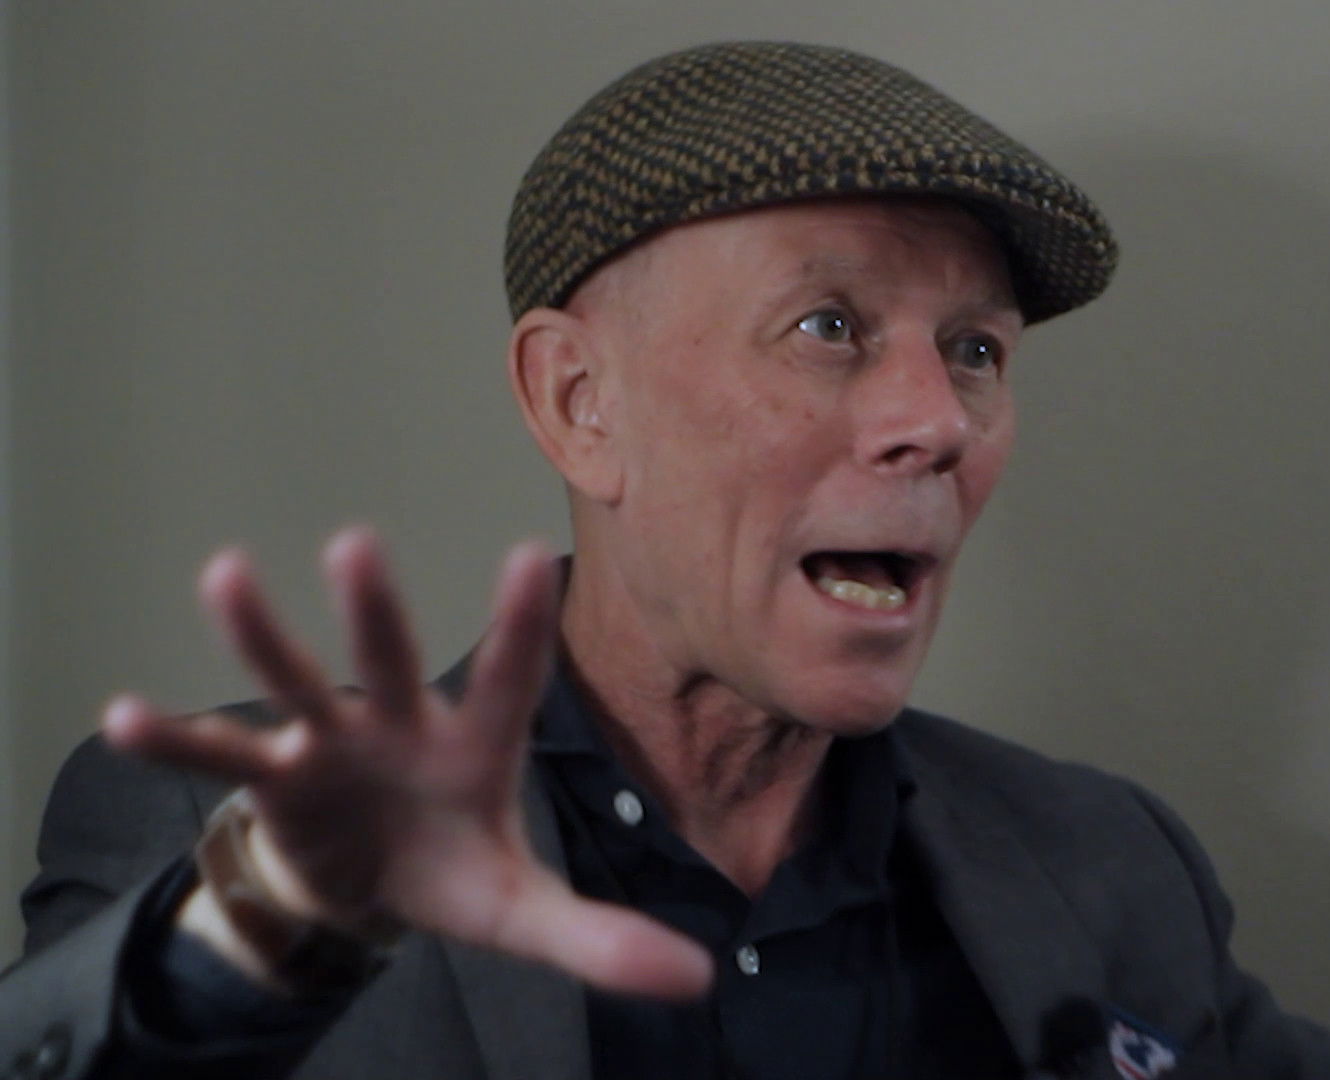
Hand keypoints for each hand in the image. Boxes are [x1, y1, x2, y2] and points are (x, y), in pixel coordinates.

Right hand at [101, 528, 712, 998]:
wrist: (371, 884)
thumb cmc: (454, 869)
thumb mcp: (523, 913)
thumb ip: (600, 938)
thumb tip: (698, 981)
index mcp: (474, 747)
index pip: (508, 681)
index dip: (518, 627)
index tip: (532, 558)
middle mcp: (401, 726)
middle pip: (389, 662)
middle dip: (374, 613)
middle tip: (357, 546)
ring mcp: (331, 744)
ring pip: (295, 682)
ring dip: (263, 637)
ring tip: (226, 574)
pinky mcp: (272, 780)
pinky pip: (217, 755)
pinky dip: (175, 739)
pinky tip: (124, 718)